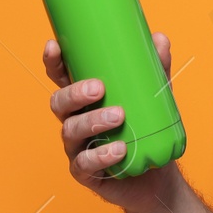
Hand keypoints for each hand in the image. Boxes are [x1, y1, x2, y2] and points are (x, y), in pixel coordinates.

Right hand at [43, 32, 180, 212]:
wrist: (156, 174)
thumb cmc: (146, 128)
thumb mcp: (153, 95)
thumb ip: (156, 68)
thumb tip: (160, 39)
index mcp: (83, 98)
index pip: (60, 77)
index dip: (53, 62)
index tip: (54, 46)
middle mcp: (74, 119)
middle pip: (59, 102)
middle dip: (74, 93)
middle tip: (98, 88)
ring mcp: (77, 147)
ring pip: (71, 131)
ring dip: (92, 121)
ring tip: (119, 116)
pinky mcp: (86, 172)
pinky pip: (84, 164)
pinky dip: (100, 156)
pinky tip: (119, 150)